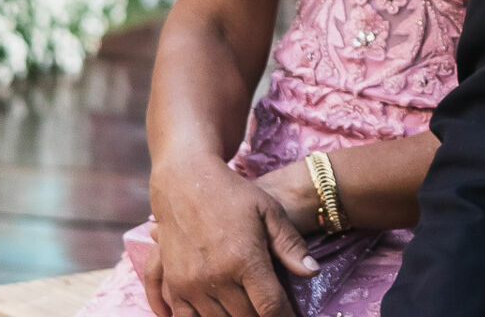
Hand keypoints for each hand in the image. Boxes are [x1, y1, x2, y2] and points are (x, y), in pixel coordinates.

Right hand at [145, 159, 317, 316]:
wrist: (183, 181)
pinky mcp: (173, 285)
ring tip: (248, 308)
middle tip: (270, 309)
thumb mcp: (268, 210)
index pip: (270, 307)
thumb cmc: (231, 194)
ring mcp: (190, 284)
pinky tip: (216, 314)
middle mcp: (216, 277)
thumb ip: (290, 244)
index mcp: (244, 258)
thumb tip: (312, 272)